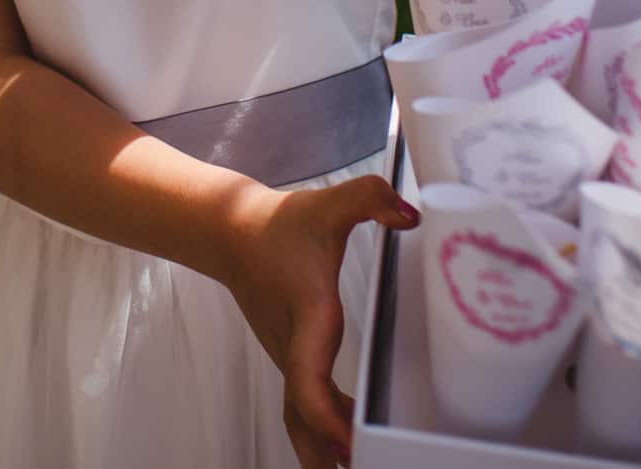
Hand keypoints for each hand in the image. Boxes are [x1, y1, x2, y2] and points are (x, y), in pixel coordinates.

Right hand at [221, 175, 417, 467]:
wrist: (231, 233)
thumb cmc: (279, 225)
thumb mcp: (327, 205)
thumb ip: (368, 198)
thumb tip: (409, 214)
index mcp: (307, 316)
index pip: (308, 377)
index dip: (326, 415)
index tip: (348, 444)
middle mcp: (294, 347)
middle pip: (302, 418)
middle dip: (324, 454)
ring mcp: (289, 358)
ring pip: (301, 419)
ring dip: (324, 450)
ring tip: (361, 466)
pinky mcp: (292, 360)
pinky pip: (306, 406)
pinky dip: (325, 431)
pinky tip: (351, 446)